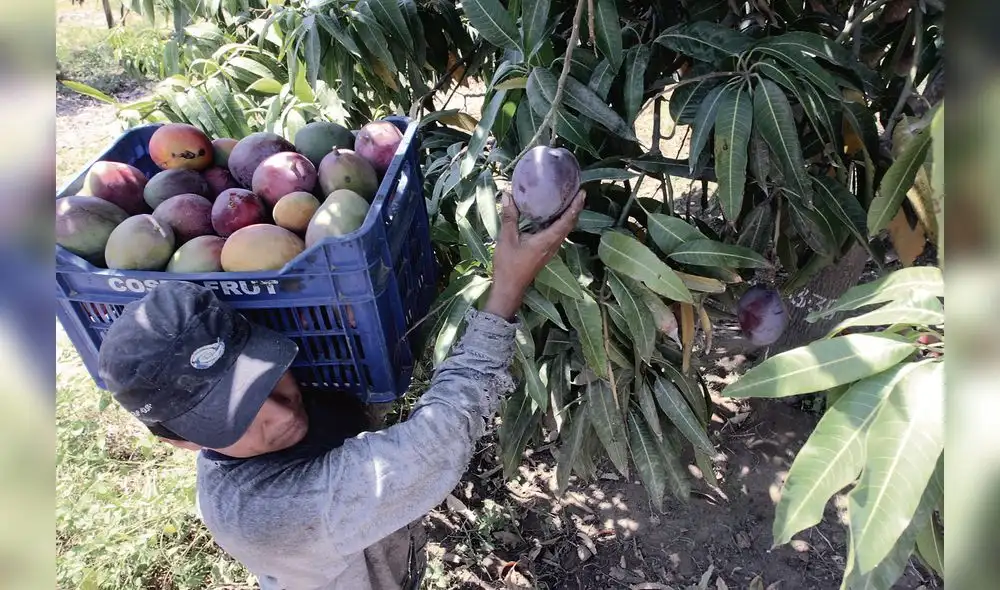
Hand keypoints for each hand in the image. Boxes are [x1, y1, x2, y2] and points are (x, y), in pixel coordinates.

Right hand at [484, 190, 585, 319]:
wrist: (510, 287)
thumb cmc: (508, 265)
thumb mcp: (507, 239)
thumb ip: (509, 217)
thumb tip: (507, 195)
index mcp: (547, 240)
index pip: (567, 221)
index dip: (576, 206)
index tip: (582, 192)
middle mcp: (553, 245)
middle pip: (570, 224)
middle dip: (575, 208)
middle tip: (577, 191)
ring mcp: (551, 249)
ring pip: (565, 229)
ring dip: (569, 215)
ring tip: (568, 199)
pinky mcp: (546, 252)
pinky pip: (558, 234)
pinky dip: (560, 222)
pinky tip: (553, 215)